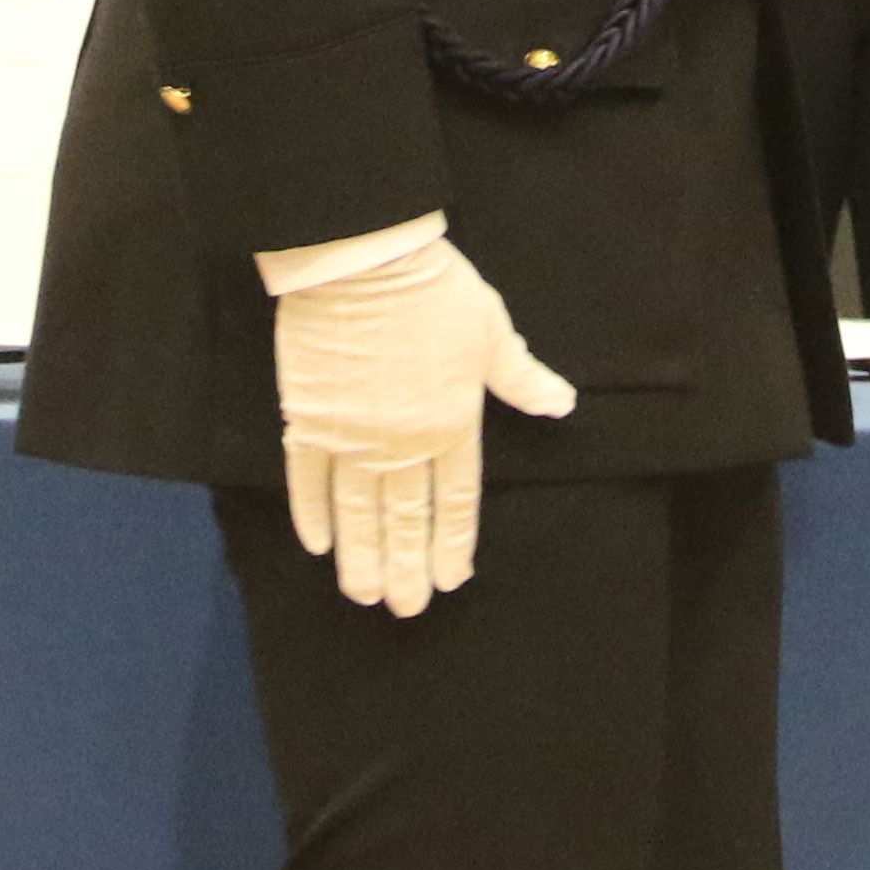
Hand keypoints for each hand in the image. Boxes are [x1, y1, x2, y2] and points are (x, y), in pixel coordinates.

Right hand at [269, 228, 574, 615]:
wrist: (363, 260)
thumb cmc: (434, 290)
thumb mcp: (491, 331)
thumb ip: (520, 378)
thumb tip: (562, 403)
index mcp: (452, 423)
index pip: (453, 501)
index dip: (451, 544)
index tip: (449, 580)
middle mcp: (402, 442)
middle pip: (405, 518)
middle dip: (407, 567)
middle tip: (405, 609)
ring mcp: (351, 435)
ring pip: (357, 512)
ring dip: (362, 557)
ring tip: (364, 595)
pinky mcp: (308, 418)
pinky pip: (307, 479)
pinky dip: (311, 513)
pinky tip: (316, 545)